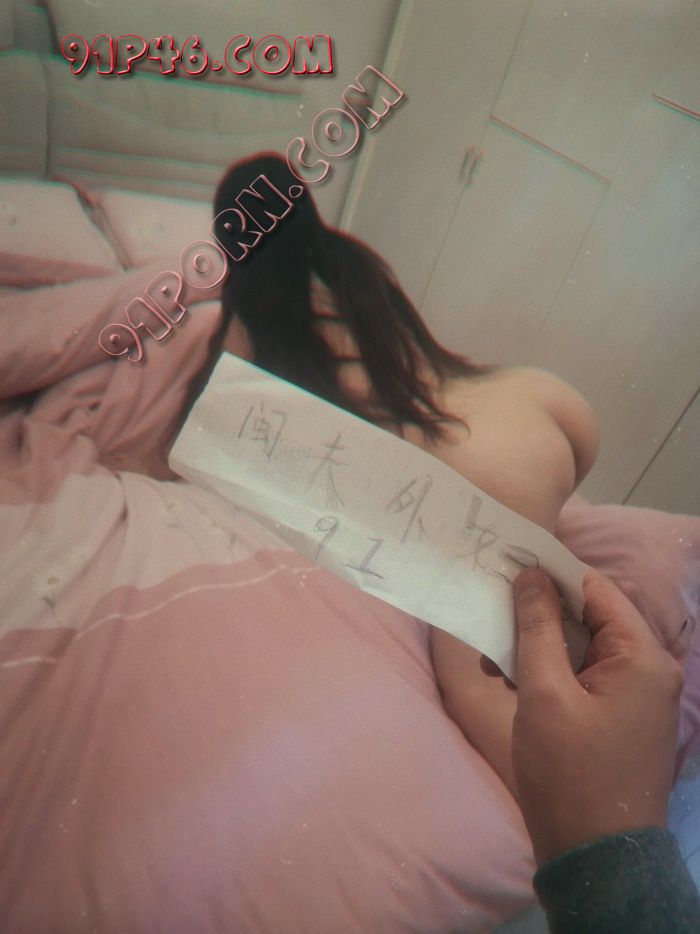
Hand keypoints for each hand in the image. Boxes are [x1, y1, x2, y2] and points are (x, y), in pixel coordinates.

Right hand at [511, 566, 683, 865]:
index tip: (507, 568)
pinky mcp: (624, 715)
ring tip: (497, 653)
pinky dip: (554, 670)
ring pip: (585, 645)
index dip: (551, 575)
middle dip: (541, 613)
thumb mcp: (544, 693)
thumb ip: (537, 626)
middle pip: (592, 616)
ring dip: (542, 644)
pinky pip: (588, 674)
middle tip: (494, 614)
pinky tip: (517, 678)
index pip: (596, 589)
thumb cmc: (568, 772)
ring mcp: (640, 694)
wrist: (594, 856)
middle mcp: (651, 668)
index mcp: (643, 656)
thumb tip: (531, 574)